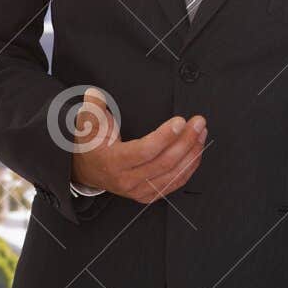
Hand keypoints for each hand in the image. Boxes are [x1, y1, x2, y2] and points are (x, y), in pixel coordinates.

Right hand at [69, 88, 206, 201]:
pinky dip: (189, 167)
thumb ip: (93, 107)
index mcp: (113, 162)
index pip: (144, 151)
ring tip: (201, 133)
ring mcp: (139, 190)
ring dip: (192, 153)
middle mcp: (127, 179)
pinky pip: (174, 183)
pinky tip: (196, 151)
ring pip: (173, 175)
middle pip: (164, 163)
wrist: (86, 170)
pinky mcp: (149, 194)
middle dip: (186, 141)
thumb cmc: (90, 146)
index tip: (180, 121)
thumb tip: (95, 94)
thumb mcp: (87, 123)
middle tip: (198, 123)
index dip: (165, 137)